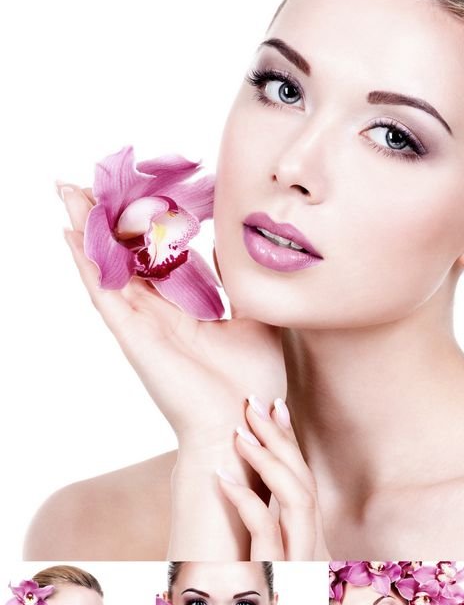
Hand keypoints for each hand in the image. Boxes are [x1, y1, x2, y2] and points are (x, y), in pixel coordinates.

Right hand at [60, 185, 285, 447]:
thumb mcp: (256, 317)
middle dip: (102, 217)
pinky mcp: (132, 334)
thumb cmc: (253, 382)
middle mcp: (154, 312)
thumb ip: (241, 284)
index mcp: (180, 308)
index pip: (150, 255)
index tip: (130, 189)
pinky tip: (71, 234)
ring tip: (67, 191)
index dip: (137, 222)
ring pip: (105, 265)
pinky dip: (85, 262)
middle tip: (84, 181)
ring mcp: (139, 322)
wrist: (244, 423)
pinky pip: (102, 291)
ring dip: (86, 228)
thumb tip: (239, 248)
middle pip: (120, 254)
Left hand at [217, 395, 329, 558]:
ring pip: (298, 500)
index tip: (275, 407)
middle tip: (255, 403)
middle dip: (281, 439)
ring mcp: (300, 571)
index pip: (305, 486)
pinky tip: (223, 477)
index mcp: (309, 550)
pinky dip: (246, 501)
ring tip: (240, 432)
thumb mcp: (254, 571)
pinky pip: (266, 533)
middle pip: (306, 484)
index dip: (291, 443)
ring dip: (269, 459)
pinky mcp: (278, 585)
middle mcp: (313, 557)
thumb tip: (229, 490)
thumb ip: (254, 543)